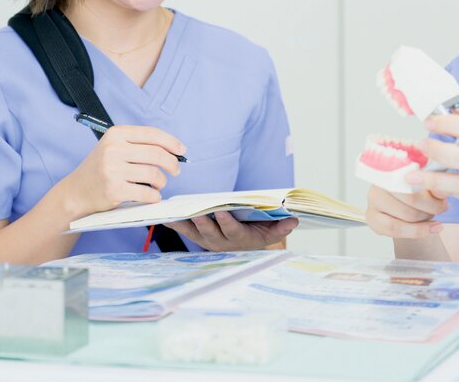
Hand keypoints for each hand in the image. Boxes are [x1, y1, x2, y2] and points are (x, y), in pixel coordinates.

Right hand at [61, 125, 184, 217]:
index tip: (182, 150)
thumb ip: (139, 144)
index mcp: (116, 134)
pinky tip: (152, 196)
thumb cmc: (101, 169)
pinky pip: (147, 192)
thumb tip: (175, 149)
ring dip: (161, 182)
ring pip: (154, 174)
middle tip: (176, 170)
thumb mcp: (114, 147)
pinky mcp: (114, 190)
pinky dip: (154, 196)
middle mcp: (113, 149)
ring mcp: (113, 170)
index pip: (152, 134)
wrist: (76, 192)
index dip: (171, 142)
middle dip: (172, 163)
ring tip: (158, 184)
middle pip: (157, 154)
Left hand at [164, 212, 298, 250]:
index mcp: (241, 239)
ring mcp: (208, 241)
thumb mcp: (273, 231)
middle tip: (196, 211)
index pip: (233, 231)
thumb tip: (294, 220)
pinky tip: (163, 217)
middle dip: (203, 222)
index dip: (226, 223)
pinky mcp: (198, 237)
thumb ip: (283, 226)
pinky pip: (184, 231)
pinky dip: (174, 225)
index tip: (221, 211)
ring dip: (185, 224)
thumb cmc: (259, 233)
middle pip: (210, 233)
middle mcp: (222, 242)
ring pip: (195, 233)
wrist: (246, 247)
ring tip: (175, 213)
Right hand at [365, 184, 448, 238]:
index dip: (430, 190)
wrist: (409, 208)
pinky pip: (396, 229)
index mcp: (392, 167)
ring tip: (433, 217)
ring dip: (424, 219)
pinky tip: (430, 229)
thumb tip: (441, 189)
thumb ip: (434, 186)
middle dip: (431, 207)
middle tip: (442, 208)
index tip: (444, 198)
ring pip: (405, 216)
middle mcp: (378, 182)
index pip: (412, 179)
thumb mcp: (430, 185)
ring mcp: (372, 200)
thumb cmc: (418, 192)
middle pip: (409, 198)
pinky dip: (417, 232)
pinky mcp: (371, 218)